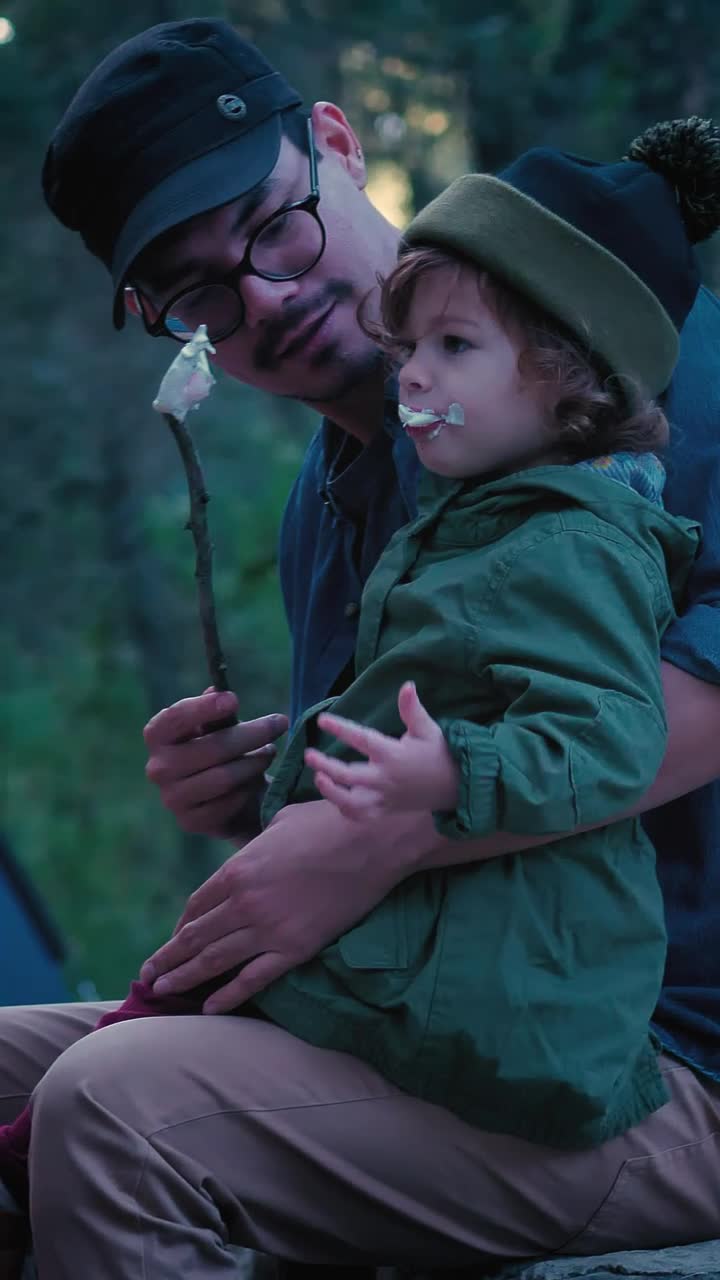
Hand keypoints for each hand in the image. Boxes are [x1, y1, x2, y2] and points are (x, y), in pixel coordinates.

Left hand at [139, 799, 421, 1011]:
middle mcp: (243, 903)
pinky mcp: (294, 949)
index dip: (180, 925)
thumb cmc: (329, 822)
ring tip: (162, 991)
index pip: (196, 905)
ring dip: (184, 978)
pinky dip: (228, 997)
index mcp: (236, 870)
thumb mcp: (279, 822)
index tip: (172, 938)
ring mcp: (267, 929)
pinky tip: (210, 1008)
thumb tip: (253, 850)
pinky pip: (252, 979)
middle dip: (167, 958)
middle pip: (194, 937)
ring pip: (214, 962)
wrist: (373, 840)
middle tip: (147, 975)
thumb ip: (256, 844)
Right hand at [144, 688, 287, 838]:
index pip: (175, 718)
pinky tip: (258, 780)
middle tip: (280, 723)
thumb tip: (217, 690)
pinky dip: (249, 789)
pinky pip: (229, 802)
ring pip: (224, 777)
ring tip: (271, 751)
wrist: (225, 798)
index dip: (204, 707)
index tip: (234, 700)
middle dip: (251, 734)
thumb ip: (217, 713)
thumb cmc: (220, 751)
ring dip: (255, 763)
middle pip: (211, 748)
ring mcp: (172, 798)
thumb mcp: (219, 728)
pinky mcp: (191, 822)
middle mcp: (158, 768)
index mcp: (158, 736)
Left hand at [305, 681, 458, 819]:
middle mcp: (385, 778)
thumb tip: (407, 685)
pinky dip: (346, 810)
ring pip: (351, 801)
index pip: (361, 739)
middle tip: (308, 754)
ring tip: (318, 778)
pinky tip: (336, 797)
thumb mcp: (428, 729)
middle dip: (325, 765)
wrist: (457, 786)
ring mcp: (385, 797)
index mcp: (393, 754)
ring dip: (331, 792)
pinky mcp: (387, 810)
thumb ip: (412, 709)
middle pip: (347, 775)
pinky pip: (362, 816)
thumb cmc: (440, 753)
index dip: (340, 728)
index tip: (322, 720)